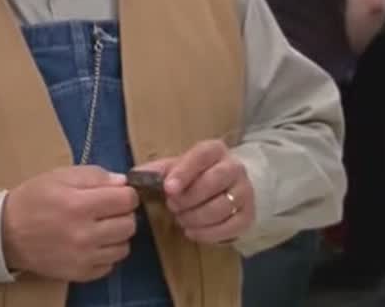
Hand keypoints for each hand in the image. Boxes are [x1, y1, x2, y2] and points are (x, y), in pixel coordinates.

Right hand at [0, 166, 138, 281]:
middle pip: (129, 224)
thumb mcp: (59, 176)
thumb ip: (94, 176)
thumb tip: (123, 183)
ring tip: (98, 228)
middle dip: (121, 214)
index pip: (127, 199)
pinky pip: (110, 265)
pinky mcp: (81, 273)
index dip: (125, 193)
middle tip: (105, 210)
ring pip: (124, 247)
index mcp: (79, 204)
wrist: (6, 233)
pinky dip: (105, 254)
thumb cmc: (32, 200)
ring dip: (116, 235)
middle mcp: (85, 234)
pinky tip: (90, 244)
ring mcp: (84, 257)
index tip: (116, 194)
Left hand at [134, 139, 253, 243]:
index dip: (184, 172)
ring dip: (196, 217)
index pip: (201, 156)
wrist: (226, 187)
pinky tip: (192, 232)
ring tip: (181, 219)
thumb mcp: (175, 167)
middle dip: (189, 198)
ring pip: (222, 206)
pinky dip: (209, 233)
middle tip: (172, 207)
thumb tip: (135, 176)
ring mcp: (245, 192)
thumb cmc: (194, 175)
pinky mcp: (249, 215)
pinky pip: (232, 227)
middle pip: (214, 182)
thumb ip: (156, 170)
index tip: (168, 189)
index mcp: (214, 150)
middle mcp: (234, 168)